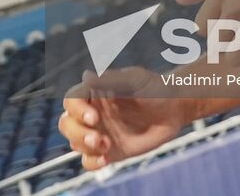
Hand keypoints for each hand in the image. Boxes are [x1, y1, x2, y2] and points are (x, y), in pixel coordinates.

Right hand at [58, 67, 190, 170]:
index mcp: (93, 93)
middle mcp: (92, 113)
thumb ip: (110, 80)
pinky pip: (89, 160)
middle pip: (66, 124)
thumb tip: (86, 76)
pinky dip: (92, 162)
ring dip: (86, 147)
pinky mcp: (109, 151)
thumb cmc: (153, 88)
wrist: (172, 109)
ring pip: (75, 143)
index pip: (71, 101)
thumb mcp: (134, 80)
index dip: (76, 110)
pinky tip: (105, 160)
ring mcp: (99, 132)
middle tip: (98, 138)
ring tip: (108, 146)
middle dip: (78, 133)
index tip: (94, 117)